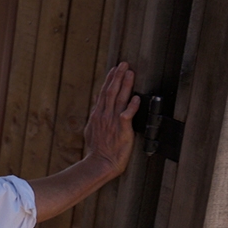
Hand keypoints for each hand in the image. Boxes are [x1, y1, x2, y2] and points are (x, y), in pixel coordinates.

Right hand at [84, 62, 138, 177]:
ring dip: (125, 84)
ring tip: (130, 73)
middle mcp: (104, 115)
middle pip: (110, 91)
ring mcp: (112, 121)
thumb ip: (94, 117)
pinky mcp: (122, 129)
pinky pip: (127, 114)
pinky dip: (132, 105)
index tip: (114, 69)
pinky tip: (136, 97)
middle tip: (123, 64)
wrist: (100, 163)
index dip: (109, 80)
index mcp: (97, 115)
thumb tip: (95, 106)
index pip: (103, 93)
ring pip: (119, 98)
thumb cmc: (97, 150)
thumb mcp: (90, 130)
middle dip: (117, 76)